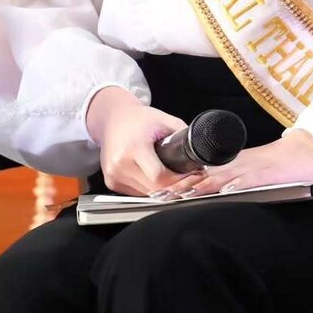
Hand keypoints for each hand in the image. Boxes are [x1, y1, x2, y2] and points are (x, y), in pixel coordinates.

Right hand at [86, 86, 202, 195]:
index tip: (193, 175)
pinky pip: (137, 193)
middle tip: (191, 179)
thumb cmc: (139, 118)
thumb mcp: (165, 120)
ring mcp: (113, 175)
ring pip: (147, 194)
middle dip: (176, 187)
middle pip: (154, 189)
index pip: (159, 176)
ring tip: (176, 178)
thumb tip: (201, 153)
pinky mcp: (111, 182)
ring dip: (164, 190)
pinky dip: (150, 188)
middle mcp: (120, 163)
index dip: (179, 180)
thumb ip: (183, 135)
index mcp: (134, 146)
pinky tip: (158, 179)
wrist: (112, 118)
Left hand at [156, 129, 312, 199]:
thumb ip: (223, 180)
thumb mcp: (242, 171)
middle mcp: (232, 165)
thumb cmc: (269, 167)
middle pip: (201, 176)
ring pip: (220, 177)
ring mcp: (247, 169)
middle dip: (179, 187)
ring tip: (182, 195)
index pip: (196, 173)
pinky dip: (234, 185)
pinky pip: (246, 179)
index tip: (157, 191)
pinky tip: (224, 191)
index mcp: (226, 165)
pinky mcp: (262, 174)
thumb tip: (198, 193)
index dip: (176, 182)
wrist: (298, 155)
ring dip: (200, 187)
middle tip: (159, 196)